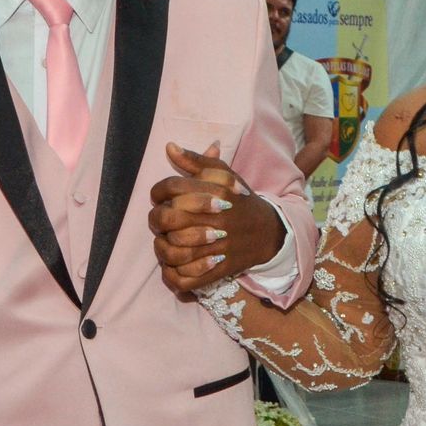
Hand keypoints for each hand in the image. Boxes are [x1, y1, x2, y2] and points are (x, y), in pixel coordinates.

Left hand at [148, 142, 286, 294]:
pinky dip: (172, 274)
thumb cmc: (240, 201)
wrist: (270, 231)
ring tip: (164, 242)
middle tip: (161, 221)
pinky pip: (185, 279)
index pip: (170, 188)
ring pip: (172, 251)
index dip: (158, 192)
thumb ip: (196, 161)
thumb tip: (170, 147)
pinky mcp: (218, 269)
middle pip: (167, 219)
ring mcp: (216, 247)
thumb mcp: (224, 176)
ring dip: (162, 248)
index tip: (160, 196)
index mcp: (214, 192)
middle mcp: (214, 218)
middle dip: (156, 220)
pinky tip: (172, 264)